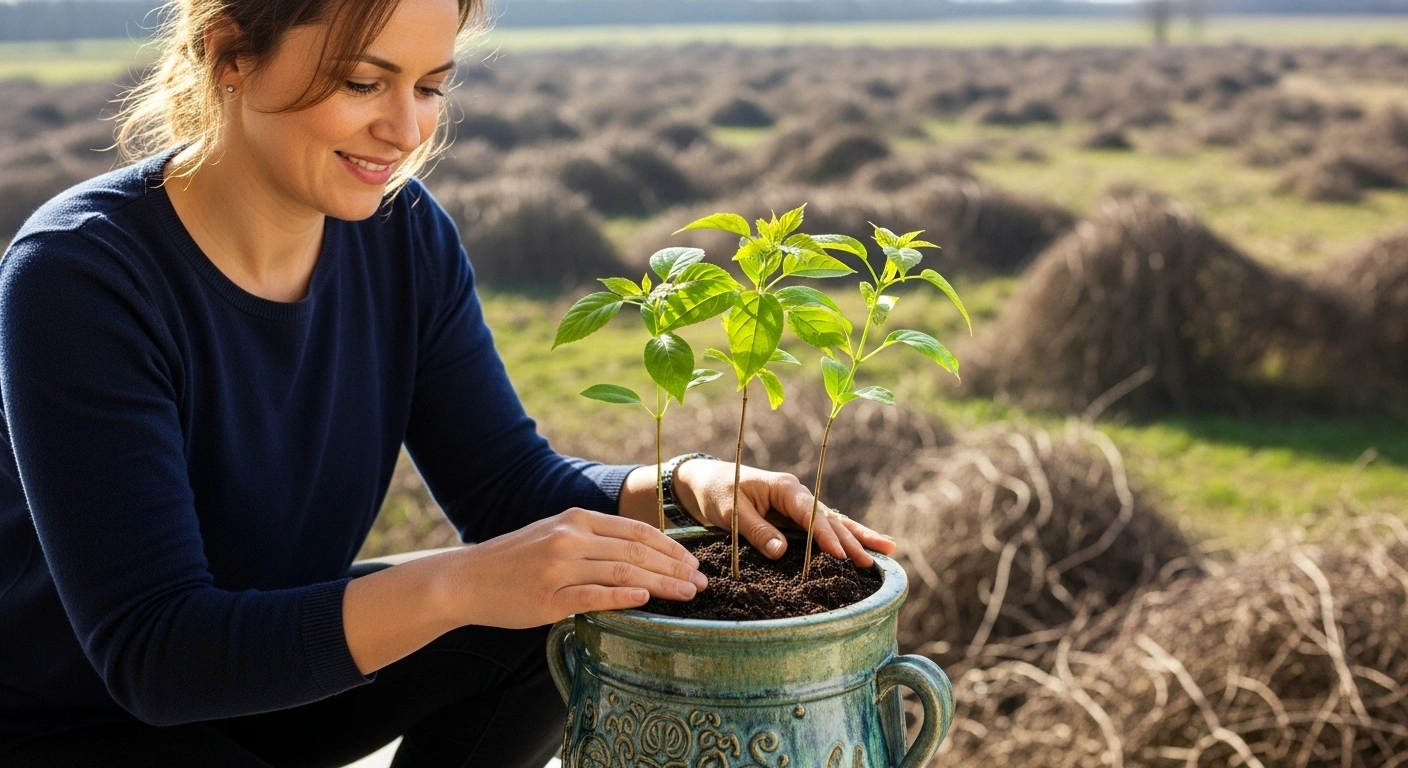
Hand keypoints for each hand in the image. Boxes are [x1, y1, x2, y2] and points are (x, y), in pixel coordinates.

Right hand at [447, 507, 708, 628]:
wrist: (466, 579)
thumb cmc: (514, 561)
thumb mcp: (554, 535)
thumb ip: (593, 541)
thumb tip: (639, 557)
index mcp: (576, 520)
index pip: (636, 531)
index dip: (670, 547)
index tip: (692, 562)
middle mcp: (571, 538)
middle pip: (637, 552)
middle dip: (675, 568)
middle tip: (701, 583)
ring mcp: (560, 568)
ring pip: (623, 573)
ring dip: (661, 584)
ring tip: (687, 594)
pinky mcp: (549, 598)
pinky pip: (595, 596)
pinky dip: (624, 597)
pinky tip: (647, 600)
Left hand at [671, 459, 896, 567]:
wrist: (705, 482)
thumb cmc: (716, 492)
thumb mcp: (730, 512)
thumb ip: (756, 530)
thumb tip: (781, 551)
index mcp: (784, 488)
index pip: (810, 513)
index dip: (825, 535)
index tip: (839, 555)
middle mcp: (797, 495)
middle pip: (829, 519)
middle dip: (851, 541)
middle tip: (870, 563)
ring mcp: (799, 505)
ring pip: (834, 522)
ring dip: (858, 537)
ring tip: (888, 550)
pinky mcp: (795, 517)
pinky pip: (824, 527)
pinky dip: (845, 537)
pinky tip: (867, 546)